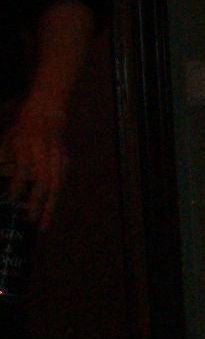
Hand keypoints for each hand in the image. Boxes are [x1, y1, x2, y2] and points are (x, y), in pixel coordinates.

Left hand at [0, 106, 67, 229]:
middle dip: (37, 202)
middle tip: (30, 219)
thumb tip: (4, 188)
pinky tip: (48, 212)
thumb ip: (5, 159)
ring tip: (43, 224)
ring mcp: (58, 158)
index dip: (18, 184)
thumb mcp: (10, 139)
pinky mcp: (65, 163)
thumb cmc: (25, 129)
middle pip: (43, 181)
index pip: (24, 168)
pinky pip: (60, 185)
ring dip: (49, 207)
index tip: (11, 199)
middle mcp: (45, 153)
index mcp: (27, 145)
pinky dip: (54, 200)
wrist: (49, 114)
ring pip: (55, 186)